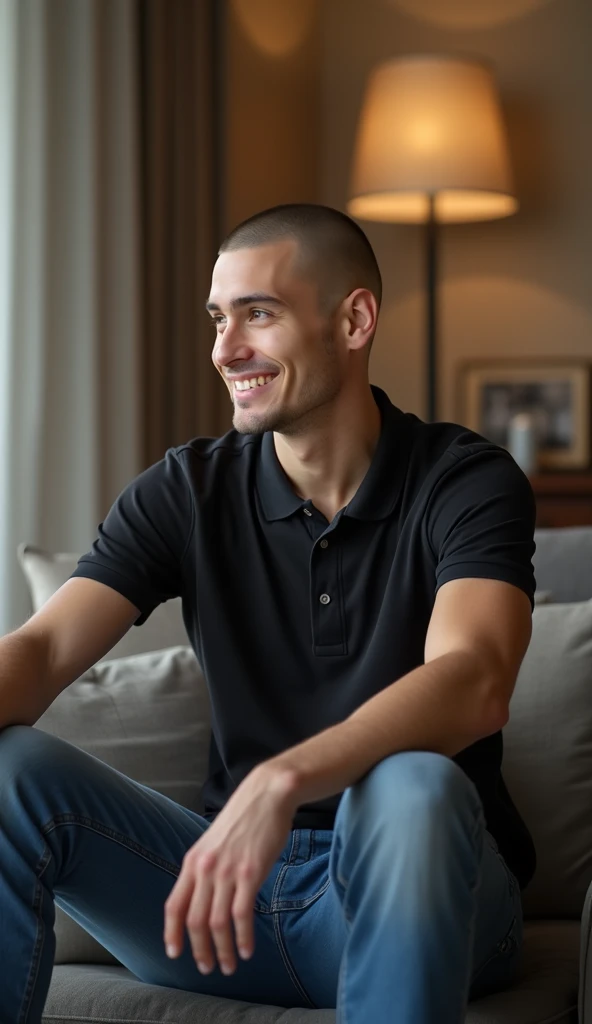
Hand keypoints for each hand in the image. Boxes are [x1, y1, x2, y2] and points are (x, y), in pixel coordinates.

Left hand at [163, 762, 297, 975]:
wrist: (267, 795)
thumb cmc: (243, 819)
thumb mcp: (213, 842)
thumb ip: (205, 868)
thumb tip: (202, 898)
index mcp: (193, 861)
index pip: (174, 905)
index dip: (171, 932)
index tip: (174, 953)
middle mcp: (205, 868)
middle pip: (194, 920)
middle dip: (199, 950)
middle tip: (207, 968)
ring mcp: (227, 871)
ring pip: (217, 923)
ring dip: (222, 950)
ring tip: (228, 965)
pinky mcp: (250, 872)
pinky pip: (242, 915)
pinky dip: (243, 938)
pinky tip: (246, 950)